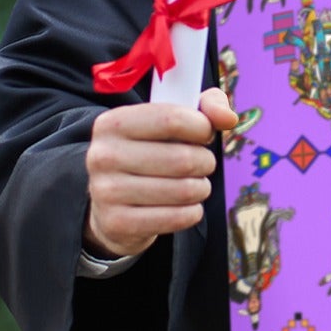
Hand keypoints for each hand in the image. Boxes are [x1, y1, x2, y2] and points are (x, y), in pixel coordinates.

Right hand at [83, 87, 238, 258]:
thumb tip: (228, 118)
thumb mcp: (171, 120)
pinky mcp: (117, 223)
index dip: (202, 127)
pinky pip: (177, 218)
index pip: (172, 119)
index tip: (204, 134)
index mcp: (113, 123)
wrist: (112, 204)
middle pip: (183, 159)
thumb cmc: (150, 153)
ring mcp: (106, 192)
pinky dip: (192, 212)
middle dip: (204, 162)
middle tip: (201, 164)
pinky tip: (184, 206)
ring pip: (184, 190)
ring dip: (201, 188)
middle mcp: (103, 155)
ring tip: (193, 185)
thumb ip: (205, 107)